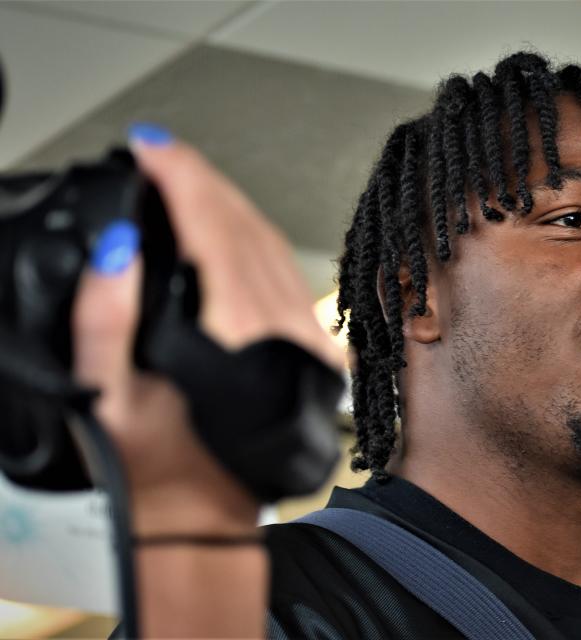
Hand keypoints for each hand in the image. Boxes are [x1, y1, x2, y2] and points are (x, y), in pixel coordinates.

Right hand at [71, 125, 343, 533]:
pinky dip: (252, 237)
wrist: (208, 516)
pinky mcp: (309, 348)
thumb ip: (104, 319)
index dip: (181, 177)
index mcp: (238, 334)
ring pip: (272, 243)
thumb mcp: (107, 398)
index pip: (213, 227)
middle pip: (246, 225)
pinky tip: (228, 228)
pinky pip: (286, 271)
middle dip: (202, 180)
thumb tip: (112, 247)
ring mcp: (305, 339)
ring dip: (227, 203)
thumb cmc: (158, 470)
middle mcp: (284, 331)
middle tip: (162, 152)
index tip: (151, 147)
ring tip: (186, 179)